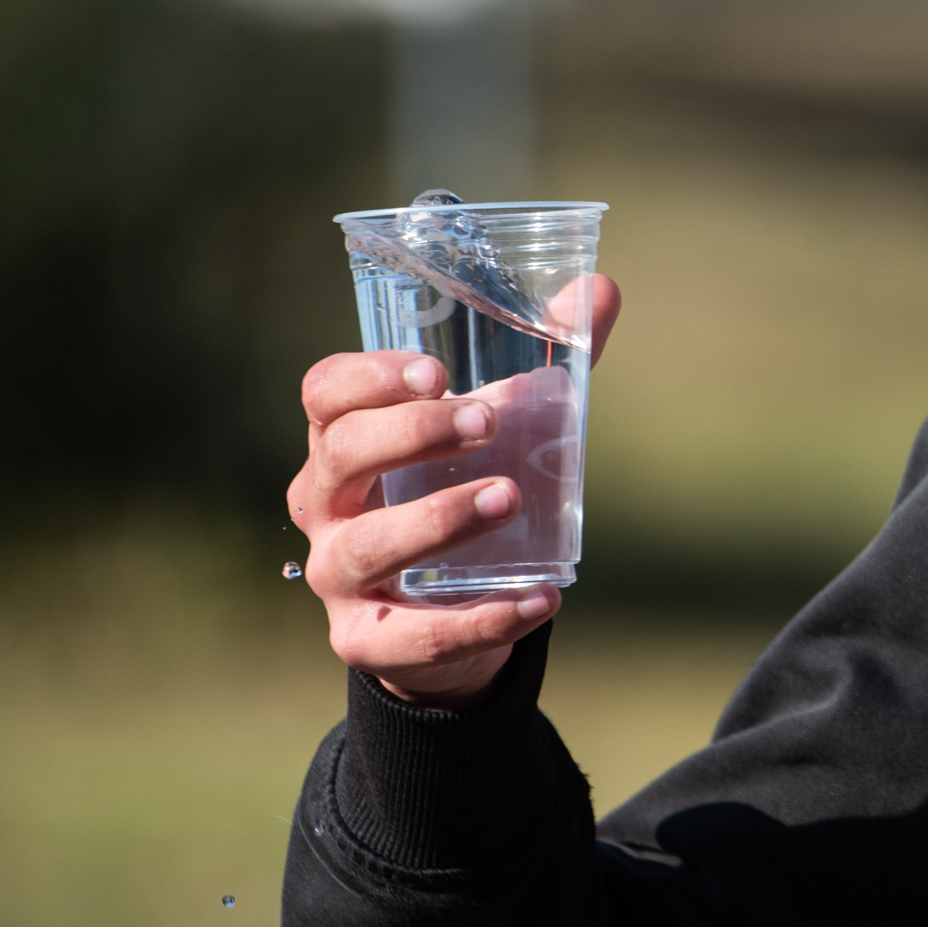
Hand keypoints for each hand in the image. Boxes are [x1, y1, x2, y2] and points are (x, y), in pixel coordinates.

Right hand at [287, 276, 621, 709]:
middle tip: (489, 423)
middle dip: (414, 433)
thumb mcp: (502, 429)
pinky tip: (543, 599)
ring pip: (368, 544)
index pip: (325, 394)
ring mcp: (338, 575)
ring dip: (439, 518)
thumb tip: (602, 287)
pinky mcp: (368, 639)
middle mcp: (325, 505)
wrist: (452, 611)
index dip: (370, 377)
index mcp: (344, 442)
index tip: (436, 370)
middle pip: (342, 453)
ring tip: (511, 497)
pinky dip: (483, 619)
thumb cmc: (464, 493)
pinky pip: (417, 634)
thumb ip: (547, 363)